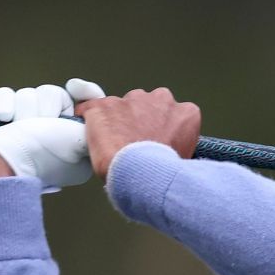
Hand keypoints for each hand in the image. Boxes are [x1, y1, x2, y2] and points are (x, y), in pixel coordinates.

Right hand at [0, 78, 106, 189]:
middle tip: (43, 122)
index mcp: (72, 132)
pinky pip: (5, 95)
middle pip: (52, 94)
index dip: (84, 91)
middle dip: (47, 106)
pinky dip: (4, 103)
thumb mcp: (81, 147)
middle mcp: (50, 125)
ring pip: (29, 94)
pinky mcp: (3, 117)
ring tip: (21, 126)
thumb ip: (88, 130)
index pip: (83, 102)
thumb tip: (90, 122)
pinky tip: (5, 117)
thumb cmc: (46, 155)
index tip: (76, 88)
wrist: (7, 164)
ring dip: (25, 110)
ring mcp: (25, 120)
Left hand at [72, 87, 200, 178]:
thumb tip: (166, 149)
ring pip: (121, 105)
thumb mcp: (184, 156)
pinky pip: (90, 108)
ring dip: (117, 119)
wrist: (140, 174)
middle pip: (147, 104)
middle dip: (140, 118)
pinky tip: (91, 135)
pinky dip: (90, 120)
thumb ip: (176, 142)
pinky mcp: (104, 105)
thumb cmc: (163, 172)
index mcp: (185, 112)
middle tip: (134, 141)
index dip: (162, 127)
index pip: (173, 113)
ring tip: (114, 143)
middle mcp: (161, 99)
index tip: (155, 139)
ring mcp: (131, 100)